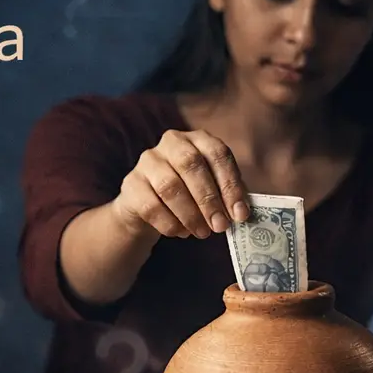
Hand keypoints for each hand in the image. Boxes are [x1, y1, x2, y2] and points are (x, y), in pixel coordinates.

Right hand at [110, 129, 250, 240]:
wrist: (148, 204)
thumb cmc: (189, 194)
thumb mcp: (212, 188)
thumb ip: (227, 196)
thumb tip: (242, 213)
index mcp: (198, 139)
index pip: (217, 153)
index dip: (230, 184)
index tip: (240, 214)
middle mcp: (172, 142)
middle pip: (190, 165)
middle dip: (209, 199)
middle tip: (220, 226)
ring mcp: (148, 161)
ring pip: (169, 186)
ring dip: (190, 214)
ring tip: (202, 233)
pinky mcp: (130, 183)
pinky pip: (151, 206)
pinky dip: (170, 224)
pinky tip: (181, 232)